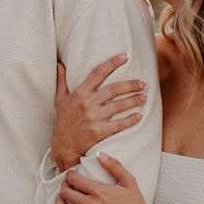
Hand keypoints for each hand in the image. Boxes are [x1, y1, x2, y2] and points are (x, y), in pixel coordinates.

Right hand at [51, 55, 146, 170]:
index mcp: (79, 93)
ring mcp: (93, 118)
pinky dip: (130, 120)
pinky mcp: (98, 132)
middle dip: (130, 85)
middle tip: (142, 83)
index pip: (98, 73)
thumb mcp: (59, 100)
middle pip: (113, 89)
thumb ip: (61, 80)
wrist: (62, 147)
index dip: (112, 63)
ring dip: (133, 101)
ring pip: (118, 106)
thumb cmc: (63, 121)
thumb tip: (59, 63)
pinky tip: (139, 116)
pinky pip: (118, 124)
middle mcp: (86, 104)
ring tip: (144, 97)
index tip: (125, 56)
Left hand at [54, 152, 151, 203]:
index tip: (70, 175)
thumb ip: (114, 165)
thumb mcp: (128, 180)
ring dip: (59, 203)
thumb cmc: (135, 203)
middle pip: (66, 194)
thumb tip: (100, 154)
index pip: (74, 180)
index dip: (69, 175)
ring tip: (61, 199)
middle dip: (63, 187)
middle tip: (66, 186)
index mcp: (99, 191)